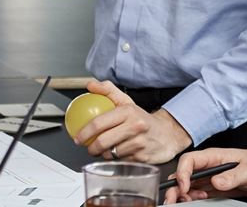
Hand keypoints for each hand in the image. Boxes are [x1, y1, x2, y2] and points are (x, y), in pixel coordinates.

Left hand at [75, 80, 191, 163]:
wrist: (168, 134)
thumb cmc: (142, 118)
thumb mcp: (126, 101)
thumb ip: (108, 91)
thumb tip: (90, 85)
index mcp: (128, 111)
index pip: (99, 123)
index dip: (84, 132)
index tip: (78, 137)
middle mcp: (135, 126)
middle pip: (102, 141)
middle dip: (91, 147)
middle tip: (89, 147)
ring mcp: (139, 143)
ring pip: (110, 153)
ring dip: (104, 154)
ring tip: (104, 149)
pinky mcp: (143, 158)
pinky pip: (120, 161)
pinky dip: (115, 159)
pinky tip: (117, 154)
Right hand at [163, 148, 246, 202]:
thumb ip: (232, 176)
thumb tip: (216, 182)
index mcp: (211, 157)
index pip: (189, 160)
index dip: (182, 173)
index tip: (185, 187)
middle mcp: (205, 166)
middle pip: (181, 174)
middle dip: (174, 187)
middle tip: (173, 199)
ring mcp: (205, 178)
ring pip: (184, 185)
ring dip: (181, 195)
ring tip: (187, 202)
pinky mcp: (209, 188)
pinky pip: (194, 193)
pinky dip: (190, 199)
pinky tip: (196, 201)